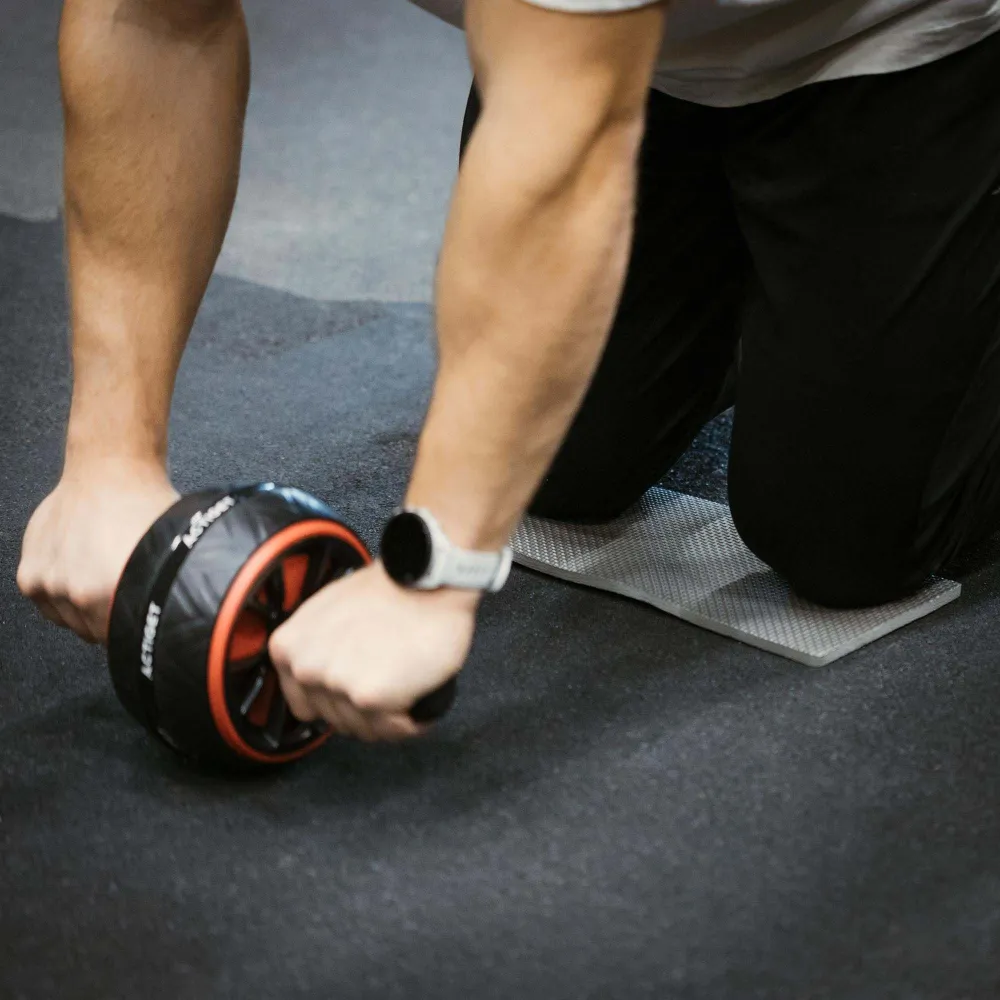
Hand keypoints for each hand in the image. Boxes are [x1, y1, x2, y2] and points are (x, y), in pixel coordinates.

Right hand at [17, 460, 179, 643]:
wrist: (109, 471)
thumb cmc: (143, 507)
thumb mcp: (168, 552)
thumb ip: (163, 590)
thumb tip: (174, 614)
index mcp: (111, 591)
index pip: (125, 638)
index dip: (137, 629)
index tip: (143, 618)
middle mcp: (75, 592)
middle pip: (97, 633)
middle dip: (112, 618)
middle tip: (126, 591)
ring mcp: (48, 585)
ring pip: (72, 621)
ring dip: (86, 608)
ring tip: (104, 575)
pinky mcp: (29, 576)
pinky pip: (49, 607)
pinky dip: (63, 598)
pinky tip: (83, 572)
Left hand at [269, 560, 478, 741]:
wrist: (426, 579)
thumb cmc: (390, 590)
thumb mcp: (329, 612)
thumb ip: (317, 649)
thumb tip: (327, 677)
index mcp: (288, 648)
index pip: (305, 705)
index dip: (339, 700)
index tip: (360, 689)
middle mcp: (304, 668)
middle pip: (336, 721)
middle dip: (367, 711)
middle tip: (391, 684)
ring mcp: (335, 684)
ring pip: (364, 729)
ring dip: (389, 718)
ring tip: (407, 688)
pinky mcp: (368, 697)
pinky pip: (392, 729)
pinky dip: (411, 721)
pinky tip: (418, 698)